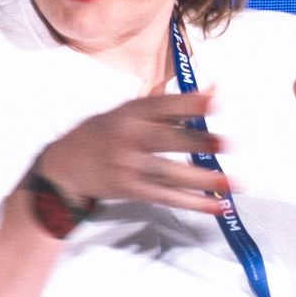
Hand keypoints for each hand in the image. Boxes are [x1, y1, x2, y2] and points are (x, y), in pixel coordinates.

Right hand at [31, 91, 229, 212]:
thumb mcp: (126, 111)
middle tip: (228, 144)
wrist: (64, 167)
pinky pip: (166, 196)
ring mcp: (126, 166)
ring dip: (202, 179)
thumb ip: (166, 104)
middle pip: (166, 140)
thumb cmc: (101, 134)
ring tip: (231, 182)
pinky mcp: (129, 190)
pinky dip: (193, 203)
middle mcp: (127, 137)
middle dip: (197, 142)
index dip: (189, 104)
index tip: (216, 101)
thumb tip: (212, 90)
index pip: (162, 106)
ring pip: (169, 173)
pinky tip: (216, 206)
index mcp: (129, 112)